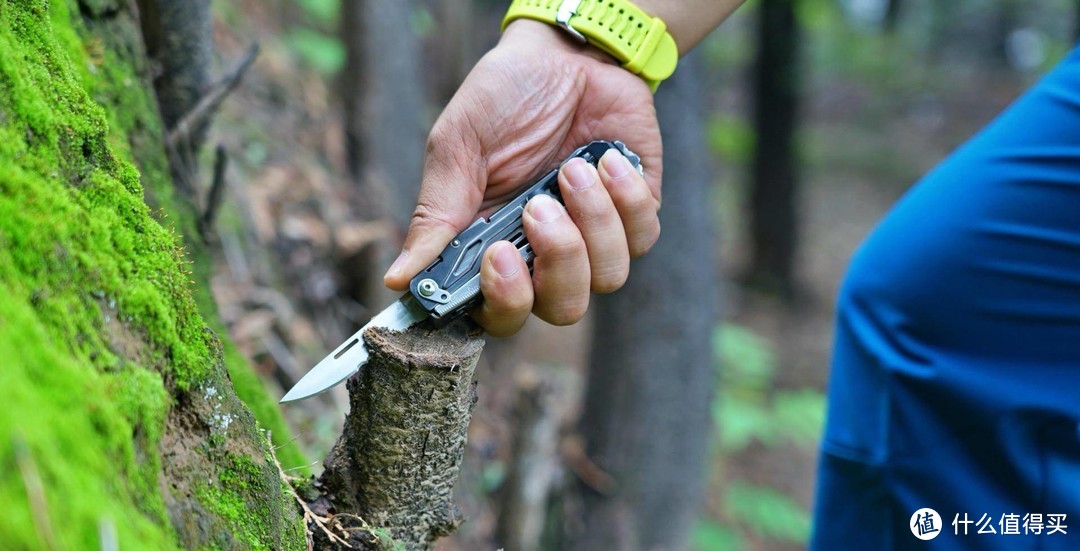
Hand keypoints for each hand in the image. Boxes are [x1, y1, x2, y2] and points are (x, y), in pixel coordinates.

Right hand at [383, 20, 661, 336]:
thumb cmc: (502, 98)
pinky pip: (642, 236)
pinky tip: (606, 157)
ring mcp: (595, 237)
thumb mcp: (457, 147)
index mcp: (493, 249)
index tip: (499, 255)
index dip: (503, 302)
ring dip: (593, 219)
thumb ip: (436, 214)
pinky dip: (625, 196)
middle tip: (540, 205)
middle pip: (562, 308)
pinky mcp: (636, 213)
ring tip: (574, 168)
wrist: (566, 53)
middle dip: (558, 260)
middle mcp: (545, 255)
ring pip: (608, 277)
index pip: (499, 313)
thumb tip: (397, 278)